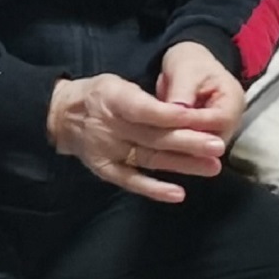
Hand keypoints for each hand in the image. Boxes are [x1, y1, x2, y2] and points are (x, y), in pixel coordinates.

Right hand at [46, 73, 227, 203]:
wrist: (61, 116)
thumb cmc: (98, 97)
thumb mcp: (116, 84)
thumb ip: (144, 98)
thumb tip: (182, 110)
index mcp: (113, 99)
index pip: (145, 109)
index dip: (172, 115)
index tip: (200, 118)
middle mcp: (111, 127)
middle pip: (154, 137)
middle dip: (189, 142)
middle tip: (218, 146)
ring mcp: (108, 152)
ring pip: (150, 159)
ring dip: (182, 165)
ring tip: (212, 167)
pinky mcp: (106, 170)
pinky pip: (132, 181)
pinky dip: (154, 189)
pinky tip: (178, 194)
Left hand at [155, 40, 246, 145]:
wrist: (189, 66)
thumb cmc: (189, 63)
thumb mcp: (185, 70)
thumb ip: (182, 92)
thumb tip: (176, 113)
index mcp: (233, 100)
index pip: (220, 121)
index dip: (195, 125)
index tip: (170, 126)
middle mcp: (231, 121)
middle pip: (213, 142)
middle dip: (188, 144)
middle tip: (160, 144)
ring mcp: (219, 133)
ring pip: (203, 151)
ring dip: (181, 150)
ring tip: (157, 150)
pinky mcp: (205, 139)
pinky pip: (193, 151)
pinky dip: (177, 151)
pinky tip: (158, 151)